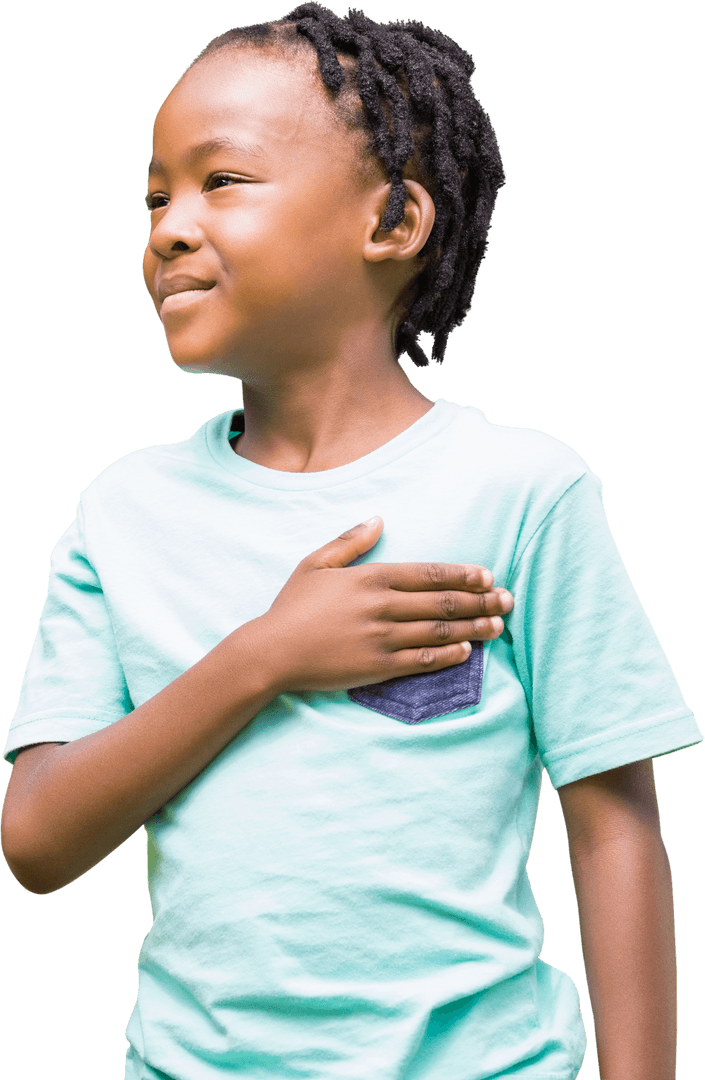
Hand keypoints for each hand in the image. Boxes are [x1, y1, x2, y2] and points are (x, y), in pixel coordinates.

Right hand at [251, 516, 513, 693]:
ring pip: (439, 631)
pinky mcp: (379, 667)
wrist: (272, 652)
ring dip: (473, 627)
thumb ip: (350, 540)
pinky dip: (449, 655)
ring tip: (498, 625)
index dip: (462, 574)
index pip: (428, 574)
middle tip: (507, 599)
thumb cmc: (292, 607)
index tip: (487, 575)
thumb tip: (379, 518)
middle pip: (442, 602)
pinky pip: (423, 660)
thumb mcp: (315, 564)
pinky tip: (467, 650)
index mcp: (370, 578)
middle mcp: (382, 607)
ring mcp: (382, 638)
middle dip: (480, 600)